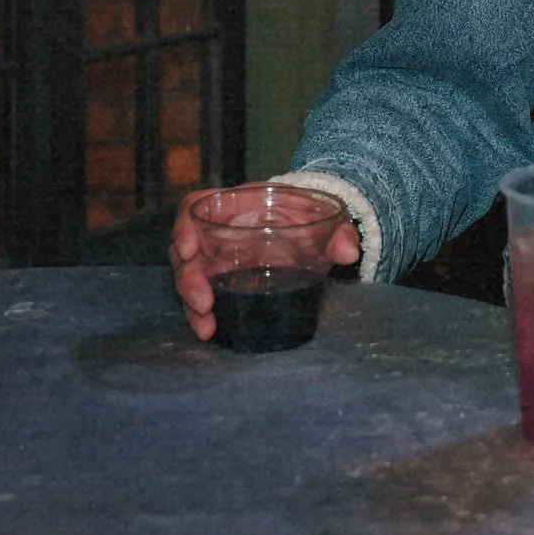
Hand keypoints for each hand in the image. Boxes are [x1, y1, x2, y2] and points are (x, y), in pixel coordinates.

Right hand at [169, 189, 362, 340]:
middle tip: (203, 303)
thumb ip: (339, 231)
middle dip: (188, 279)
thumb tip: (349, 252)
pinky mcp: (221, 280)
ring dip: (190, 303)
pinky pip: (201, 295)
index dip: (184, 225)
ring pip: (188, 277)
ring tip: (206, 326)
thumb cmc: (308, 216)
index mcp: (235, 204)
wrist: (310, 228)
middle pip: (184, 250)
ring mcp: (215, 257)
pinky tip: (211, 330)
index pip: (196, 206)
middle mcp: (216, 231)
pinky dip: (201, 314)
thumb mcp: (325, 216)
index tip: (189, 248)